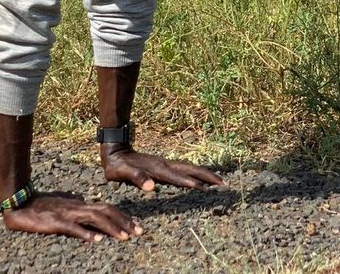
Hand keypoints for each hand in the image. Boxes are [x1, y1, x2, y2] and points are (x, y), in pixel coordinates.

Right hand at [1, 190, 141, 241]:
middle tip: (139, 232)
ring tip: (124, 237)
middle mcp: (78, 206)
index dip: (122, 216)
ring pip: (94, 218)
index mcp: (81, 203)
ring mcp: (68, 213)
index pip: (107, 208)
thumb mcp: (64, 203)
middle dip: (124, 222)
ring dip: (111, 228)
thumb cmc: (42, 204)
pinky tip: (95, 240)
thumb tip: (87, 207)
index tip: (135, 226)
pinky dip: (85, 233)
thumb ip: (76, 205)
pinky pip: (73, 227)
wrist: (22, 203)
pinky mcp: (56, 221)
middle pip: (106, 211)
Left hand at [101, 146, 224, 190]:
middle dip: (207, 176)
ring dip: (205, 174)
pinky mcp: (165, 166)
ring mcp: (166, 164)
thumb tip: (150, 187)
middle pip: (190, 170)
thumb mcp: (121, 173)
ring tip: (220, 181)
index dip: (189, 183)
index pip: (177, 177)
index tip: (205, 189)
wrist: (115, 150)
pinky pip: (185, 170)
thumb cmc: (117, 166)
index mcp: (157, 169)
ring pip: (190, 169)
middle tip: (224, 184)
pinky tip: (201, 179)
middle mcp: (165, 165)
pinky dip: (197, 173)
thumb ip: (136, 178)